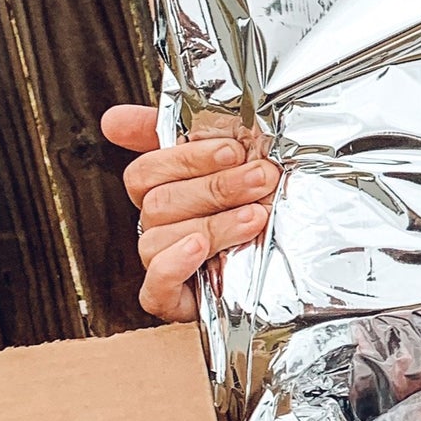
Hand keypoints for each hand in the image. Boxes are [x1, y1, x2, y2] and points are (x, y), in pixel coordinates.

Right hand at [102, 104, 280, 322]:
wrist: (309, 238)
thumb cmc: (264, 190)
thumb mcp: (237, 151)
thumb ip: (185, 125)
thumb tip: (111, 119)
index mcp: (163, 187)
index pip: (146, 171)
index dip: (187, 158)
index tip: (234, 148)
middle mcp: (157, 224)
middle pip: (159, 203)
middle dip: (216, 188)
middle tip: (263, 177)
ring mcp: (162, 263)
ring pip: (160, 241)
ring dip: (213, 225)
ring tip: (257, 215)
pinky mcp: (172, 301)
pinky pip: (154, 290)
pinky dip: (174, 266)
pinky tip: (199, 248)